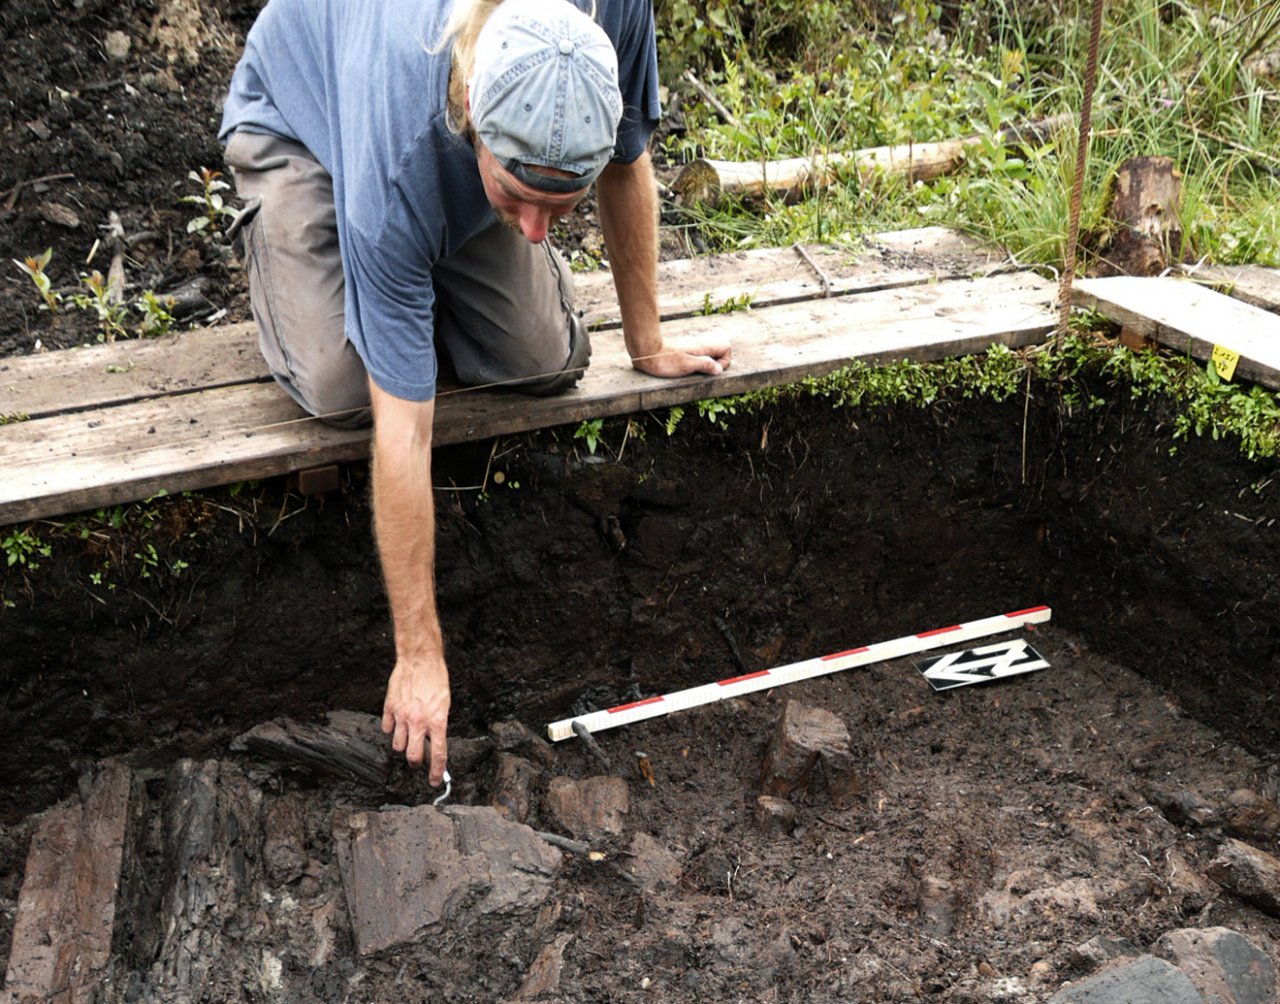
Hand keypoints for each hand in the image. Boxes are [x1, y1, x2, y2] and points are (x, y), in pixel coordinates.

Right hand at [381, 657, 450, 784]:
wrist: (420, 659)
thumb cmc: (436, 678)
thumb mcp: (445, 703)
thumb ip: (438, 724)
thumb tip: (434, 741)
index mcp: (437, 721)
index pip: (438, 754)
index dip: (436, 772)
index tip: (434, 780)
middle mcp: (419, 721)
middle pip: (412, 756)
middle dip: (415, 761)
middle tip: (417, 758)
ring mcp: (402, 716)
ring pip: (397, 745)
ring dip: (402, 745)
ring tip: (407, 736)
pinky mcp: (389, 708)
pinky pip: (386, 729)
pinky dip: (391, 729)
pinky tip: (396, 722)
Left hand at [631, 338, 732, 378]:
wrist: (645, 351)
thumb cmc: (664, 359)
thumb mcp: (686, 365)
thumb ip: (704, 365)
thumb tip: (719, 369)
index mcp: (703, 347)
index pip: (726, 348)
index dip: (725, 361)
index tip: (713, 370)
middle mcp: (699, 344)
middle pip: (719, 350)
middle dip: (717, 362)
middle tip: (704, 371)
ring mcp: (691, 346)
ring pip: (708, 353)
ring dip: (706, 363)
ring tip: (694, 371)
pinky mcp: (683, 349)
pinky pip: (697, 354)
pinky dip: (695, 362)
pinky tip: (684, 368)